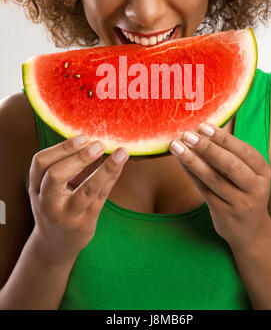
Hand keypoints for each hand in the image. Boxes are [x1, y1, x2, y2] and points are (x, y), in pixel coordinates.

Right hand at [28, 136, 128, 264]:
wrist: (55, 246)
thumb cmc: (56, 206)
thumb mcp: (49, 189)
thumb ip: (66, 166)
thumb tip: (93, 139)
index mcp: (36, 189)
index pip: (40, 163)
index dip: (61, 148)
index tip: (83, 137)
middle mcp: (47, 203)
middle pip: (55, 175)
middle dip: (78, 157)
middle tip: (99, 144)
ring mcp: (66, 215)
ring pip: (86, 190)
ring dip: (105, 169)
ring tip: (121, 152)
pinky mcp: (85, 223)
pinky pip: (101, 197)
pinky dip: (112, 177)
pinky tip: (121, 164)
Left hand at [169, 122, 270, 249]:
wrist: (251, 232)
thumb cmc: (245, 192)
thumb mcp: (249, 173)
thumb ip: (233, 154)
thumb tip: (203, 130)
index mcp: (263, 172)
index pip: (244, 151)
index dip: (223, 138)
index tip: (204, 126)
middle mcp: (255, 187)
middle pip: (229, 164)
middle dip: (206, 147)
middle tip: (187, 134)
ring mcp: (240, 202)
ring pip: (213, 178)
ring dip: (192, 160)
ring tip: (176, 146)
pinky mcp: (223, 213)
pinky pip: (203, 189)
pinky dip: (191, 173)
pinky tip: (180, 161)